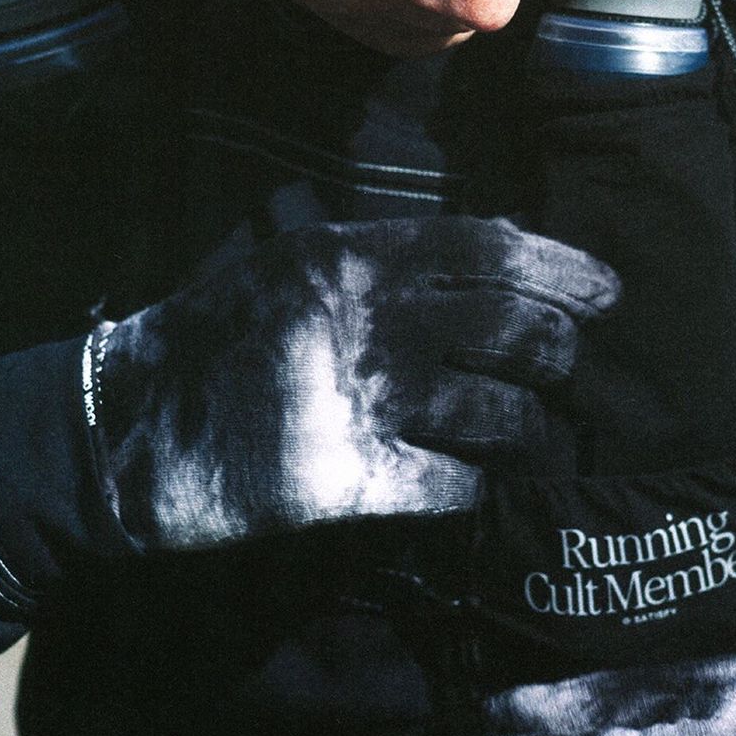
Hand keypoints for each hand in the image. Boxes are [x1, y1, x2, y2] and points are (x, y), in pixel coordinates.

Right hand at [87, 216, 617, 548]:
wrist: (127, 427)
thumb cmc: (218, 335)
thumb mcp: (291, 262)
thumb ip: (382, 258)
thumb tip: (493, 256)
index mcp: (352, 257)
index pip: (488, 248)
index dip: (562, 268)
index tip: (607, 290)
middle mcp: (365, 320)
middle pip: (511, 327)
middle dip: (561, 348)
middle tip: (568, 362)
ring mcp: (356, 402)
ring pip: (499, 411)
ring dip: (530, 424)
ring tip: (529, 428)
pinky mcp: (343, 481)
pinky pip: (454, 487)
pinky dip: (480, 487)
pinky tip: (476, 483)